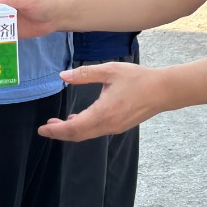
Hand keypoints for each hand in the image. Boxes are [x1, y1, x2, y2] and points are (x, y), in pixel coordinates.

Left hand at [39, 62, 163, 140]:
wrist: (163, 91)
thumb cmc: (138, 78)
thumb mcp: (110, 71)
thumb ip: (85, 74)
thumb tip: (63, 75)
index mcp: (103, 112)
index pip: (74, 127)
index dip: (56, 130)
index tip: (42, 129)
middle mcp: (107, 124)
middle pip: (78, 135)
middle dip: (60, 133)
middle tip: (46, 127)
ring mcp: (115, 127)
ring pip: (87, 134)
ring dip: (72, 131)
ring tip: (58, 123)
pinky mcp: (120, 126)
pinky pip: (97, 131)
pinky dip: (84, 128)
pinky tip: (79, 118)